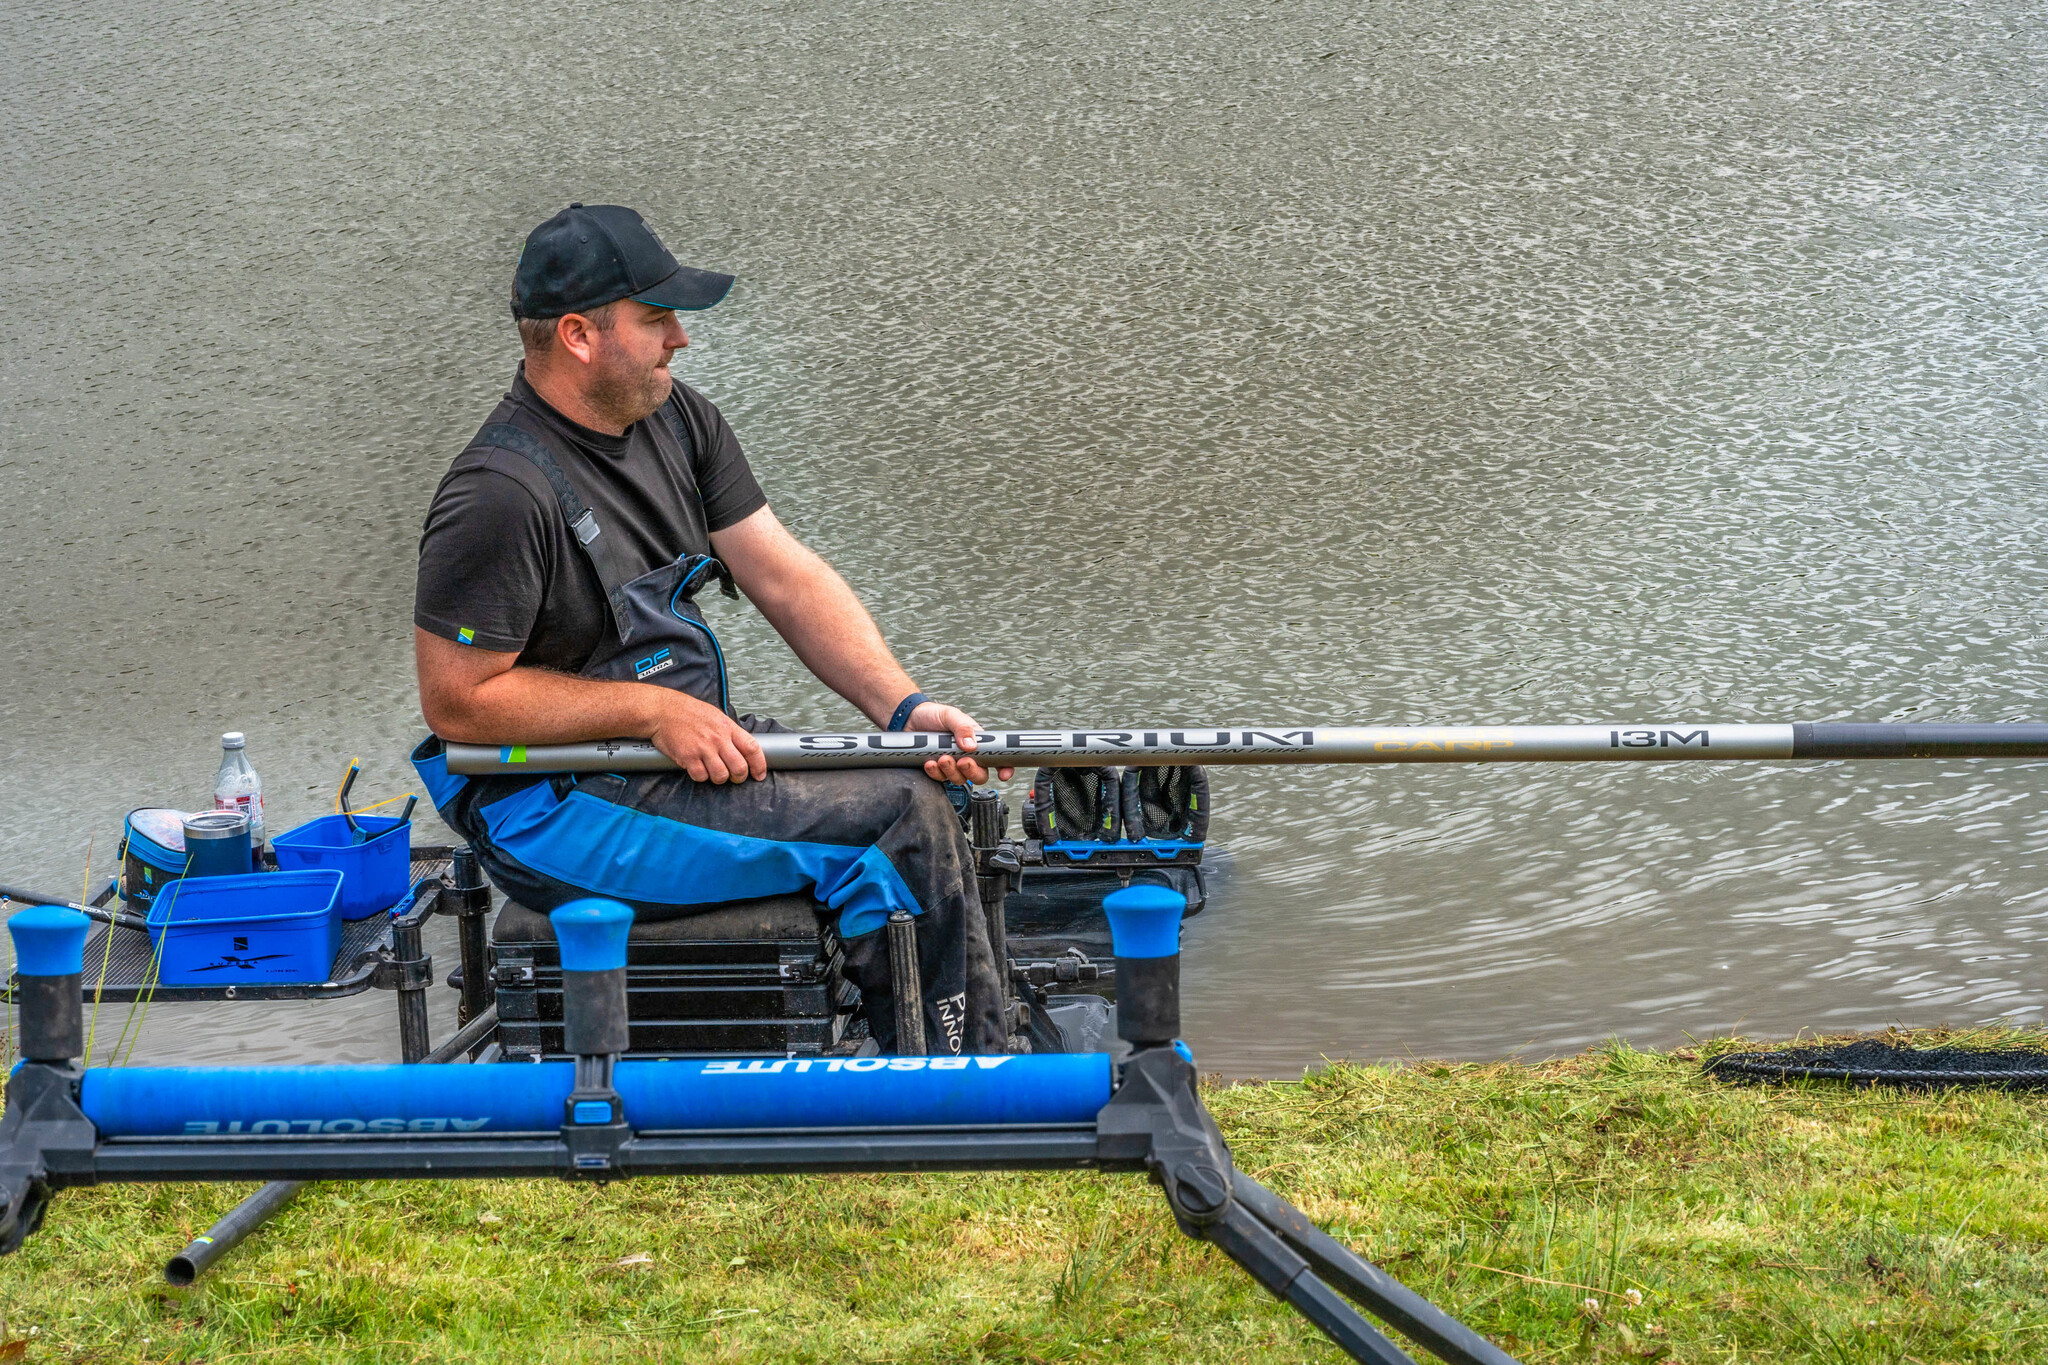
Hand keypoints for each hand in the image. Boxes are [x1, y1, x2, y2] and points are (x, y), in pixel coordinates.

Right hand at [647, 691, 765, 783]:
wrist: (663, 710)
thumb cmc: (688, 712)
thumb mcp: (716, 716)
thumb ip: (730, 732)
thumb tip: (742, 747)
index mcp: (728, 728)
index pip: (752, 748)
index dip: (760, 765)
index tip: (759, 774)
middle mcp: (718, 739)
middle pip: (739, 767)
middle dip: (740, 777)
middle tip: (736, 777)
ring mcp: (703, 749)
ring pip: (721, 776)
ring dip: (720, 778)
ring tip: (714, 772)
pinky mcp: (688, 757)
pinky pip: (701, 776)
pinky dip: (701, 776)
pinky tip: (698, 768)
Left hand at [911, 702, 1013, 784]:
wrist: (909, 719)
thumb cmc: (934, 715)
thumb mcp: (951, 715)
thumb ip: (962, 728)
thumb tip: (971, 745)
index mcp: (977, 742)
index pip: (997, 758)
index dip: (1004, 768)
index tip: (1003, 774)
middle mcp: (967, 756)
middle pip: (979, 775)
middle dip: (973, 772)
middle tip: (963, 762)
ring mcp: (952, 765)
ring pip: (960, 779)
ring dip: (951, 772)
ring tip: (942, 758)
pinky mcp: (937, 770)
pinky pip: (940, 779)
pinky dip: (935, 773)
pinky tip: (930, 762)